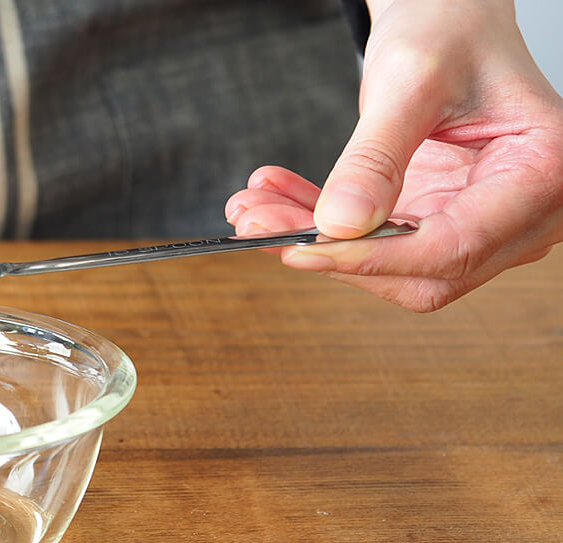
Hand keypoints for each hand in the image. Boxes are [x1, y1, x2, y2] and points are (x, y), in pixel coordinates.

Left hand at [225, 0, 562, 311]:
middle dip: (333, 255)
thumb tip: (341, 225)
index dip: (372, 258)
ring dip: (317, 243)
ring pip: (392, 267)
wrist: (447, 18)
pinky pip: (376, 245)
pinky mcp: (439, 220)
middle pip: (423, 271)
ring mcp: (481, 222)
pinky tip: (278, 201)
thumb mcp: (410, 80)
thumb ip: (375, 155)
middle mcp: (522, 211)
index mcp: (541, 172)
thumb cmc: (450, 29)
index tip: (303, 248)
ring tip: (254, 207)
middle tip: (257, 222)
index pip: (453, 245)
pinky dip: (322, 229)